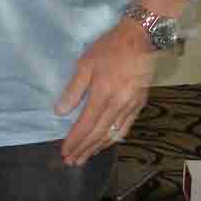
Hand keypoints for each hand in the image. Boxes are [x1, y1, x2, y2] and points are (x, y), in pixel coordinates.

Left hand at [55, 18, 151, 164]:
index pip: (85, 125)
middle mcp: (117, 105)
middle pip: (98, 134)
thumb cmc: (110, 48)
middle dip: (83, 149)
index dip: (74, 141)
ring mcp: (130, 106)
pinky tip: (107, 143)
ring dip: (98, 147)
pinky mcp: (140, 104)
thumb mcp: (86, 64)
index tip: (64, 152)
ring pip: (112, 134)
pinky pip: (126, 127)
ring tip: (86, 157)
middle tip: (71, 161)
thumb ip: (73, 90)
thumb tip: (60, 112)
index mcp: (102, 95)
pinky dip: (114, 138)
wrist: (140, 39)